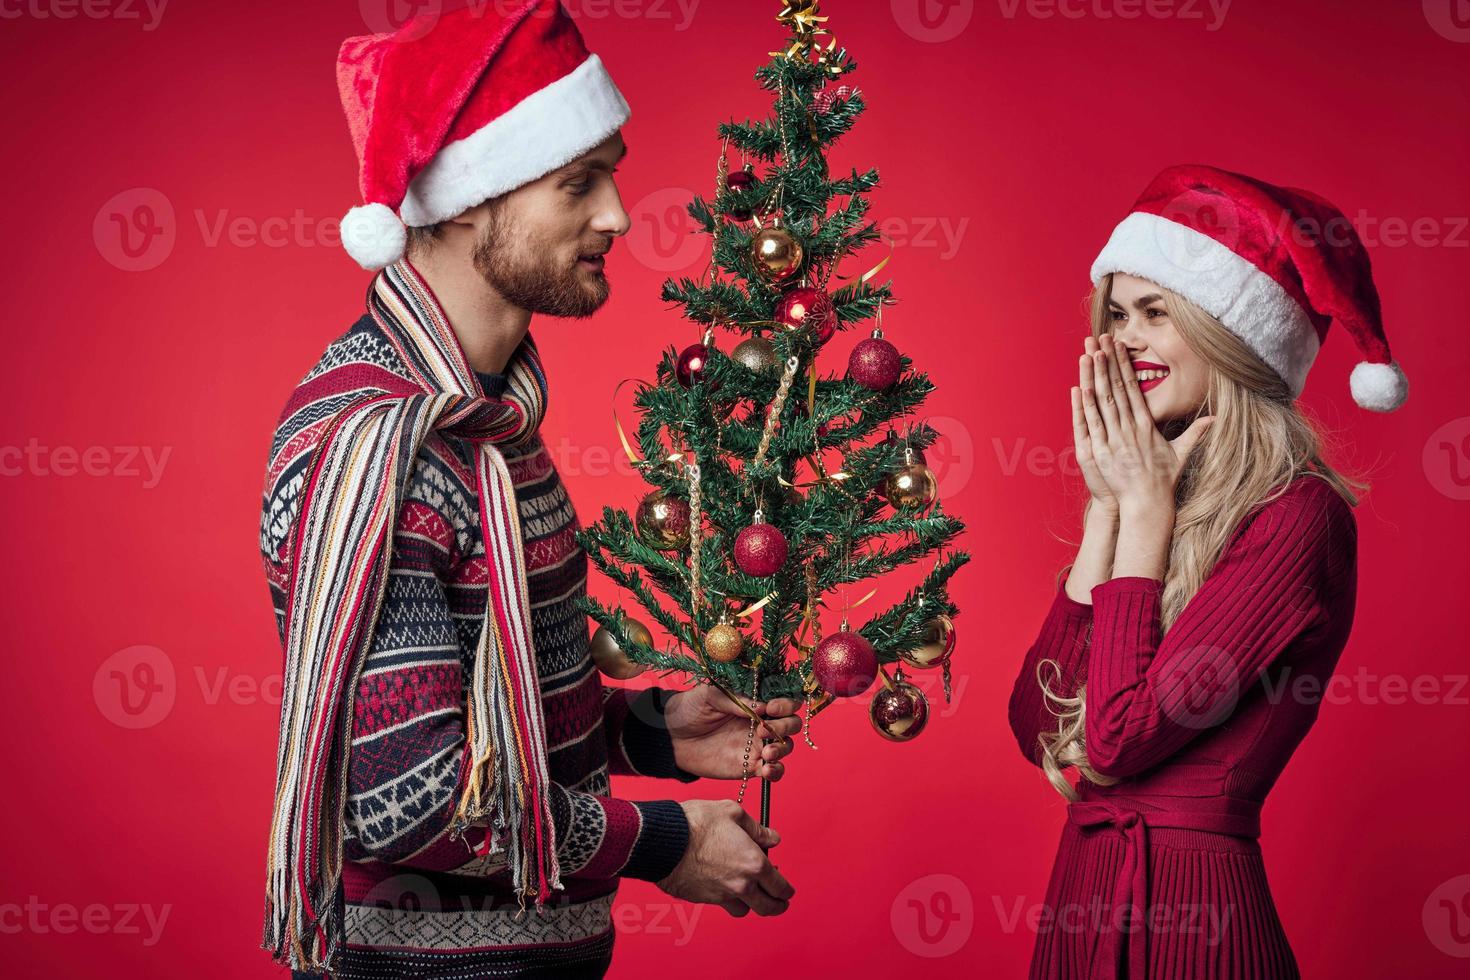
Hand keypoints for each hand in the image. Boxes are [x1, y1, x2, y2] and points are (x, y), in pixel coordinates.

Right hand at [657, 799, 794, 916]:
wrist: (663, 839)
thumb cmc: (696, 822)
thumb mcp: (732, 813)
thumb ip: (757, 829)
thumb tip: (772, 839)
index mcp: (754, 863)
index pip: (780, 887)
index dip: (786, 890)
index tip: (787, 890)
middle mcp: (741, 884)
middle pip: (767, 908)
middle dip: (777, 906)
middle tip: (779, 903)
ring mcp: (721, 895)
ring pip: (744, 910)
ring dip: (750, 903)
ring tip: (749, 893)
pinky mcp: (703, 899)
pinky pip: (721, 904)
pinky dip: (726, 899)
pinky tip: (723, 885)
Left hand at [664, 684, 800, 780]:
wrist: (670, 736)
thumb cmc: (689, 709)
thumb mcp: (709, 695)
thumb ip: (736, 700)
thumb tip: (761, 706)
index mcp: (754, 703)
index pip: (784, 702)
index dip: (785, 704)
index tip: (771, 708)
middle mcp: (760, 723)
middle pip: (791, 725)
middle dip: (786, 727)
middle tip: (763, 730)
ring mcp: (756, 746)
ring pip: (786, 748)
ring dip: (783, 750)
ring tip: (766, 753)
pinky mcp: (748, 767)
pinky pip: (772, 771)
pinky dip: (776, 772)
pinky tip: (765, 770)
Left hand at [1075, 333, 1213, 512]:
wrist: (1148, 503)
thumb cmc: (1163, 479)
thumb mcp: (1181, 453)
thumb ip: (1195, 433)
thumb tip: (1215, 419)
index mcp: (1146, 425)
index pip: (1132, 389)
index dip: (1124, 367)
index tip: (1118, 348)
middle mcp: (1130, 428)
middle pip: (1116, 389)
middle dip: (1107, 363)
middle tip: (1100, 339)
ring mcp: (1115, 439)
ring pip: (1102, 403)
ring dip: (1095, 378)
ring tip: (1089, 355)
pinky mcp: (1102, 452)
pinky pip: (1093, 425)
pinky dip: (1087, 407)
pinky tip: (1081, 388)